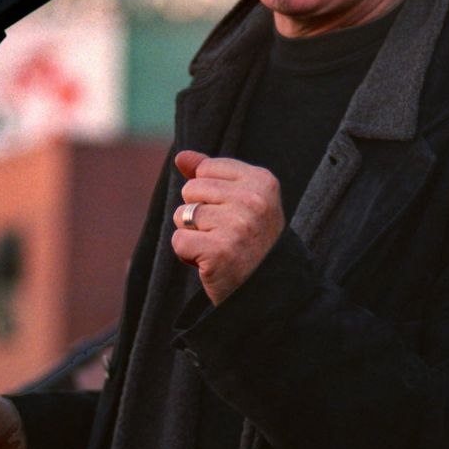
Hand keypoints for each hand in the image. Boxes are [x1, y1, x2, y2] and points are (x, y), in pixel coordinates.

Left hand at [171, 149, 284, 305]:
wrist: (269, 292)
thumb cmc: (251, 242)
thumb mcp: (240, 201)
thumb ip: (211, 175)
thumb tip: (181, 156)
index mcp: (262, 181)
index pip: (206, 169)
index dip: (209, 194)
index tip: (232, 214)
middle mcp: (253, 200)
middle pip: (191, 190)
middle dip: (198, 215)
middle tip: (224, 235)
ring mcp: (237, 225)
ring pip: (182, 215)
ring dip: (192, 235)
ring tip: (218, 248)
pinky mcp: (219, 251)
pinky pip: (179, 241)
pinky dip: (187, 255)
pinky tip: (210, 263)